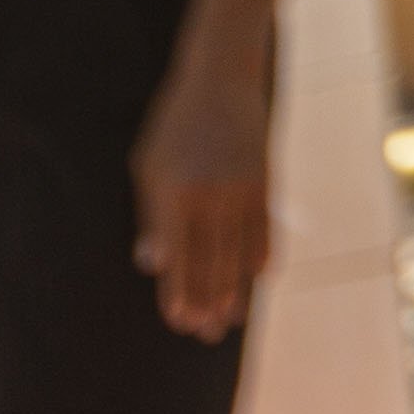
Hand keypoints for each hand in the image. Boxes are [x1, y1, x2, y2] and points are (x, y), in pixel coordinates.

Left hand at [133, 52, 276, 339]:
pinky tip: (258, 280)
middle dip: (208, 303)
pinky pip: (265, 231)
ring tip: (231, 321)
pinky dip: (262, 257)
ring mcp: (242, 190)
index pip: (178, 258)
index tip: (180, 322)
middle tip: (206, 335)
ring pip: (239, 254)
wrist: (221, 78)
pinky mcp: (265, 182)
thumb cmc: (173, 124)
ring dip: (235, 291)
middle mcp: (211, 197)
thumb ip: (152, 218)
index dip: (179, 293)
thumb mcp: (148, 167)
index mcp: (175, 194)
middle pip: (211, 263)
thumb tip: (152, 265)